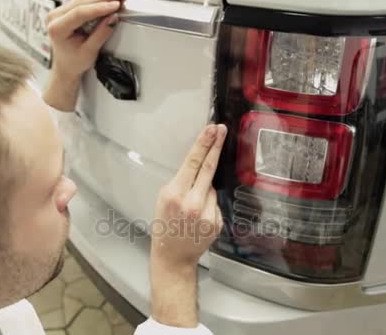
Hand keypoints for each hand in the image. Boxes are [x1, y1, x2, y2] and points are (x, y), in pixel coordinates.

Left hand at [46, 0, 122, 78]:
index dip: (99, 7)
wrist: (66, 65)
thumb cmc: (73, 62)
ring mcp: (59, 11)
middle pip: (80, 1)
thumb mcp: (89, 52)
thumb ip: (101, 34)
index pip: (79, 12)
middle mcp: (55, 17)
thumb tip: (112, 18)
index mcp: (57, 28)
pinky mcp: (65, 9)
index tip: (115, 5)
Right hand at [149, 124, 226, 327]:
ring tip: (192, 207)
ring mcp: (207, 213)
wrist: (172, 256)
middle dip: (215, 147)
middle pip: (209, 168)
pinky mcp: (217, 222)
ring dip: (205, 190)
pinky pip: (215, 203)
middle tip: (221, 130)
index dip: (204, 144)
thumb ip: (181, 183)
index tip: (212, 130)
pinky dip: (209, 205)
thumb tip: (201, 167)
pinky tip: (198, 216)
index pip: (192, 163)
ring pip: (211, 188)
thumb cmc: (165, 226)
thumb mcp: (163, 199)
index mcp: (175, 194)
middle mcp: (192, 203)